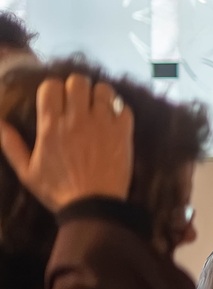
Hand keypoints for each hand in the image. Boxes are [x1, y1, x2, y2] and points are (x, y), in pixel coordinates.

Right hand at [0, 75, 133, 212]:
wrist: (94, 207)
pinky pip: (125, 108)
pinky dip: (120, 110)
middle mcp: (77, 120)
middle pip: (78, 81)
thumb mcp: (27, 171)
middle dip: (76, 87)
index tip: (55, 98)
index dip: (52, 88)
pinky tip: (114, 120)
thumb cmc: (58, 191)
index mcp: (51, 126)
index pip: (51, 86)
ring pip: (103, 90)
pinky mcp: (123, 133)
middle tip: (77, 100)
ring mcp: (103, 125)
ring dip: (99, 95)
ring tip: (97, 107)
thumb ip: (12, 145)